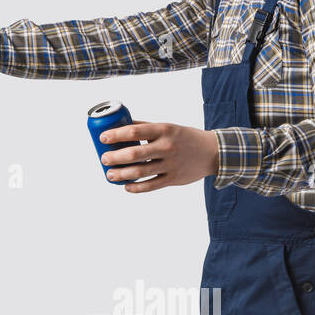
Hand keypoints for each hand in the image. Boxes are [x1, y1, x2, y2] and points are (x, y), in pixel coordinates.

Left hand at [100, 120, 218, 192]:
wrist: (212, 152)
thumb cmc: (185, 138)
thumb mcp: (168, 127)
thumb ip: (147, 128)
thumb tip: (121, 127)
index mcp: (163, 130)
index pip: (135, 131)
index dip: (116, 134)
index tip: (103, 138)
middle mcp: (166, 147)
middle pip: (134, 153)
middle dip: (115, 157)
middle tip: (104, 158)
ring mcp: (170, 164)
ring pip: (140, 172)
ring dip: (121, 174)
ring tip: (109, 174)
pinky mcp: (173, 179)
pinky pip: (151, 185)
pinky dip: (136, 187)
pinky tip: (126, 186)